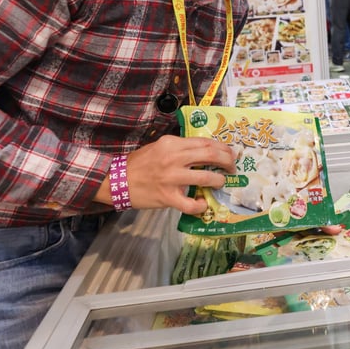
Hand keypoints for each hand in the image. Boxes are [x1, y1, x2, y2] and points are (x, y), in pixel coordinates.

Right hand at [96, 136, 235, 213]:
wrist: (117, 181)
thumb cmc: (140, 164)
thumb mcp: (159, 147)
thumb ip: (180, 148)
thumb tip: (205, 152)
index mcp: (172, 143)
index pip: (205, 143)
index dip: (222, 148)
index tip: (230, 153)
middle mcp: (174, 158)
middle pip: (211, 156)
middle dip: (227, 161)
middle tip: (232, 166)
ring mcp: (171, 178)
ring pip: (206, 178)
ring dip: (218, 181)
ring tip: (220, 183)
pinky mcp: (168, 197)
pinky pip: (191, 204)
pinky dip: (201, 205)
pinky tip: (203, 203)